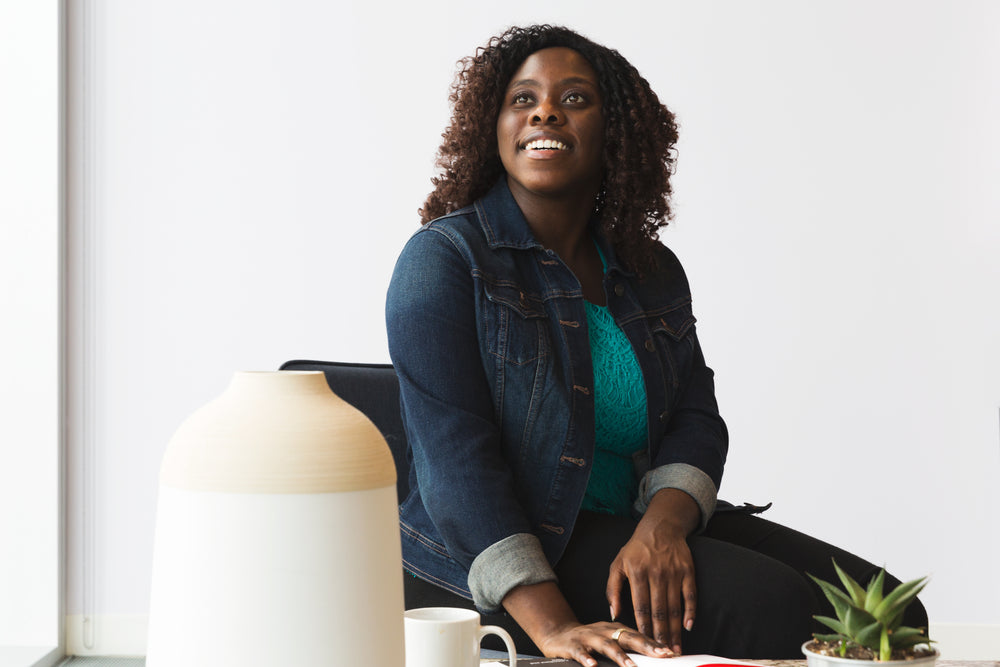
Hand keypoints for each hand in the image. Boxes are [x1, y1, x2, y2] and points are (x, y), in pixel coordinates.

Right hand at [536, 621, 673, 666]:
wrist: (558, 634)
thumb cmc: (589, 641)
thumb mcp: (609, 641)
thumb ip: (627, 648)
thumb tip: (654, 657)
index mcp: (615, 629)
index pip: (638, 635)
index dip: (654, 643)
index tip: (670, 652)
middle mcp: (604, 631)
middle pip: (626, 636)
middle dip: (644, 646)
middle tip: (660, 655)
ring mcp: (588, 637)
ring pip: (606, 645)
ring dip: (619, 656)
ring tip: (631, 666)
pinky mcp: (572, 645)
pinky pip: (580, 652)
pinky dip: (586, 659)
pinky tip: (592, 666)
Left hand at [606, 489, 699, 653]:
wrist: (660, 528)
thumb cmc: (636, 550)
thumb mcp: (617, 565)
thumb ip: (612, 589)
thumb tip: (613, 614)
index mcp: (637, 573)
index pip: (640, 606)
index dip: (643, 627)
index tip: (644, 643)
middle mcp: (656, 573)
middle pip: (659, 611)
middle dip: (660, 634)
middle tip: (663, 653)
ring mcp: (673, 572)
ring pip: (674, 607)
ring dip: (675, 630)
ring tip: (675, 647)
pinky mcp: (687, 571)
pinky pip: (690, 595)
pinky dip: (690, 612)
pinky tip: (688, 626)